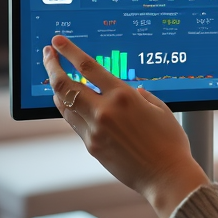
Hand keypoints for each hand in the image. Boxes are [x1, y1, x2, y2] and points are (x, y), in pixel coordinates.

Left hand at [42, 36, 209, 217]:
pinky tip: (72, 104)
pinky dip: (70, 109)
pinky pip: (74, 123)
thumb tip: (134, 91)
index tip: (58, 42)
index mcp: (124, 96)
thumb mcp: (161, 109)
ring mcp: (95, 130)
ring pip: (64, 104)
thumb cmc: (170, 143)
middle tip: (48, 55)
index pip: (87, 66)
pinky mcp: (92, 146)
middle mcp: (105, 111)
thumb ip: (144, 96)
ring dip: (56, 88)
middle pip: (64, 84)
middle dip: (52, 66)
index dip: (69, 51)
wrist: (166, 175)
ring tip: (56, 78)